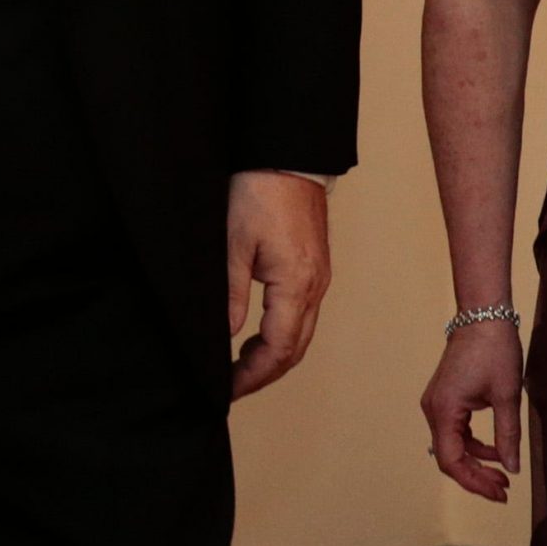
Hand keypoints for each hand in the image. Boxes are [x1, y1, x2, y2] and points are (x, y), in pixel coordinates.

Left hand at [227, 171, 330, 399]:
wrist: (287, 157)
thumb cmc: (259, 192)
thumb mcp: (233, 245)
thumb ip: (231, 295)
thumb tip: (228, 336)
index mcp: (296, 284)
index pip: (278, 350)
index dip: (252, 375)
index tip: (227, 388)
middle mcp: (315, 286)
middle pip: (295, 349)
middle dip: (264, 374)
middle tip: (232, 386)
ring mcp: (319, 277)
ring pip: (302, 334)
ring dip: (274, 356)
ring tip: (241, 367)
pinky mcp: (315, 267)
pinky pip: (304, 314)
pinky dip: (283, 334)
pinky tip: (259, 335)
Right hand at [421, 319, 522, 502]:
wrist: (483, 315)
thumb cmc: (495, 350)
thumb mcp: (507, 395)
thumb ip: (508, 435)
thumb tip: (512, 468)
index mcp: (444, 409)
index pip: (451, 460)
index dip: (474, 482)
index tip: (500, 492)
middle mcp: (433, 409)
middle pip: (448, 457)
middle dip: (476, 476)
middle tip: (504, 490)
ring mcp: (437, 403)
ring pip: (451, 446)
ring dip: (475, 462)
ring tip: (503, 475)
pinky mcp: (445, 398)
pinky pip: (454, 432)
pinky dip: (472, 445)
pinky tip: (494, 451)